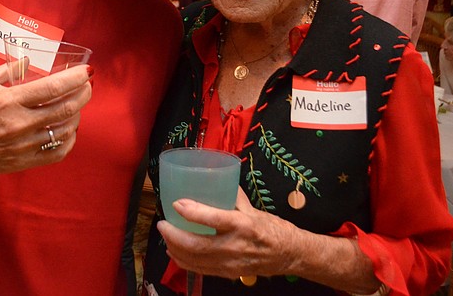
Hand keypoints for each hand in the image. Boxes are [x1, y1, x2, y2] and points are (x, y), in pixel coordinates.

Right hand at [0, 63, 92, 177]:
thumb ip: (7, 69)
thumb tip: (29, 61)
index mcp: (11, 100)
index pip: (53, 87)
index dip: (74, 78)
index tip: (86, 71)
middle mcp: (22, 123)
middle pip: (66, 108)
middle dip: (83, 94)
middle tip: (87, 85)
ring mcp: (25, 144)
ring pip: (65, 129)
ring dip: (77, 115)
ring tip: (77, 105)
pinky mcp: (25, 161)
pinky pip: (58, 152)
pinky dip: (69, 140)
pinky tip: (69, 130)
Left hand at [157, 189, 297, 279]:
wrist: (290, 254)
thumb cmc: (272, 228)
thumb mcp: (253, 207)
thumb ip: (231, 195)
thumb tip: (213, 178)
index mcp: (243, 224)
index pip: (213, 218)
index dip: (191, 211)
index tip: (176, 203)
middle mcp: (235, 246)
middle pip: (197, 245)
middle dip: (173, 235)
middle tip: (162, 223)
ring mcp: (231, 263)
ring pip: (195, 260)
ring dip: (174, 248)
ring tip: (165, 235)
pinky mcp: (228, 273)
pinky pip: (200, 269)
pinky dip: (184, 261)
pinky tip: (174, 252)